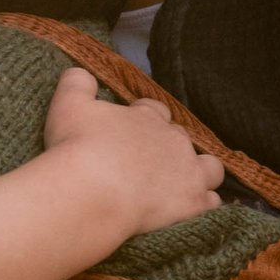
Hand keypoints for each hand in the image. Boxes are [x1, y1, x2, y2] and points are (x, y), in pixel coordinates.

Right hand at [42, 67, 223, 235]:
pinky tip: (190, 207)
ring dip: (200, 171)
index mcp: (147, 116)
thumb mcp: (68, 104)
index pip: (155, 110)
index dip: (144, 118)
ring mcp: (188, 172)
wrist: (92, 191)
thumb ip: (77, 83)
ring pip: (210, 167)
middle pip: (182, 138)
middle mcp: (173, 140)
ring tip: (182, 183)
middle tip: (147, 162)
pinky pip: (211, 200)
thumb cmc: (78, 145)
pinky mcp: (193, 202)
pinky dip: (202, 202)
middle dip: (169, 146)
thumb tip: (82, 72)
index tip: (130, 130)